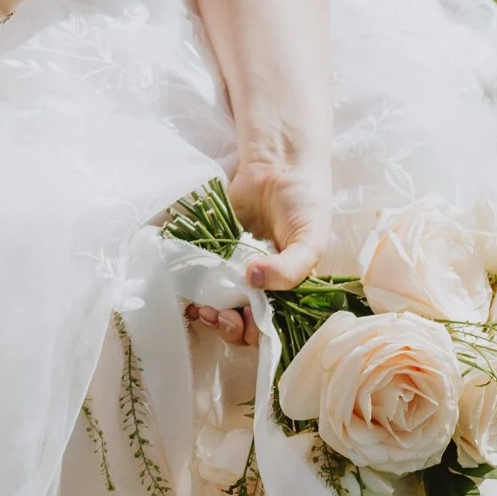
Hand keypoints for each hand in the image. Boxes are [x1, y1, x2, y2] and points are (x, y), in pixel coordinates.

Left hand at [187, 160, 329, 344]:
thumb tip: (252, 279)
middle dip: (227, 325)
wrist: (278, 164)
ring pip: (217, 302)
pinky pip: (200, 273)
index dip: (255, 331)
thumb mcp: (311, 241)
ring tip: (200, 307)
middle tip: (217, 316)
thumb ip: (290, 269)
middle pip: (241, 320)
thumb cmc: (305, 205)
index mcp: (287, 288)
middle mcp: (260, 283)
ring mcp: (234, 267)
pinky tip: (186, 289)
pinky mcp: (214, 249)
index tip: (243, 322)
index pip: (270, 324)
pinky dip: (191, 285)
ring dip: (207, 311)